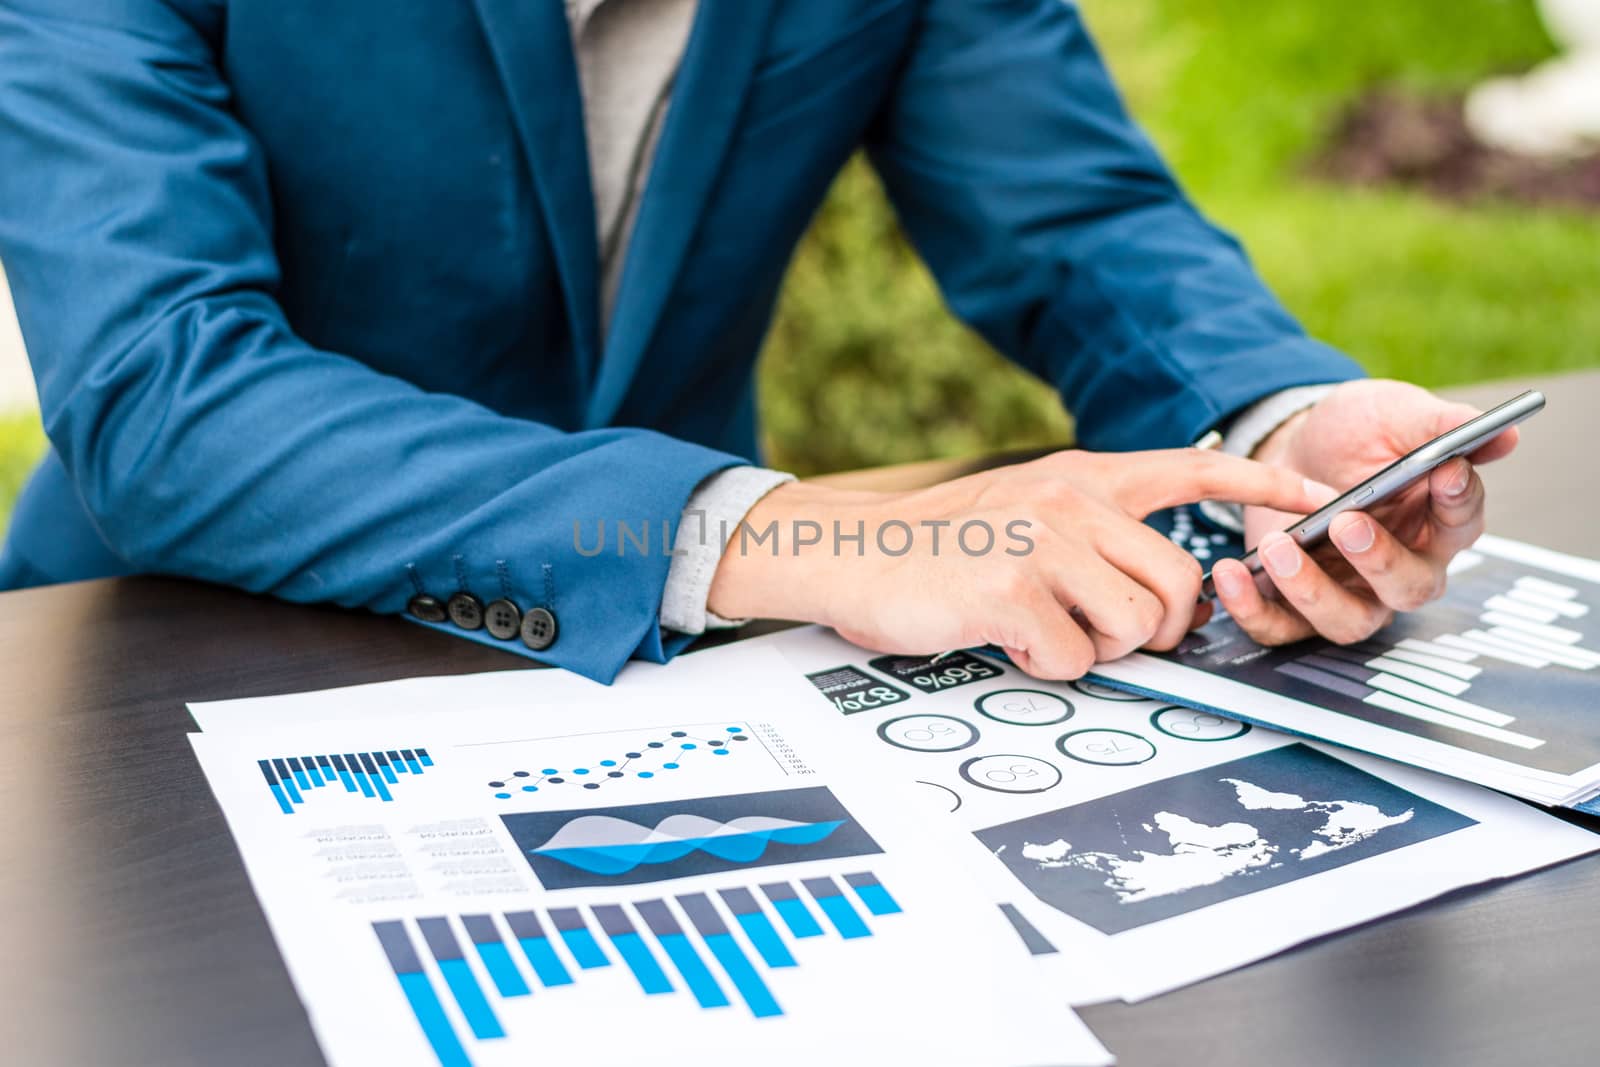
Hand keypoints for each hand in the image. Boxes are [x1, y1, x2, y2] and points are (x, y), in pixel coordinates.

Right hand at [707, 449, 1331, 679]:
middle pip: (1177, 583)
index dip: (1258, 488)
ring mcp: (1043, 542)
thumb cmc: (937, 546)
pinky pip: (1074, 656)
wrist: (853, 552)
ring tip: (1043, 630)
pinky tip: (1005, 639)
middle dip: (1155, 627)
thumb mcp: (1021, 511)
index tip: (1308, 500)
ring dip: (1097, 648)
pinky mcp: (1014, 589)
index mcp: (1079, 476)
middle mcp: (1070, 499)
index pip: (1190, 468)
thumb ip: (1088, 531)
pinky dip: (1044, 665)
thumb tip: (1154, 593)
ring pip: (1136, 624)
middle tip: (1102, 632)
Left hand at [1212, 379, 1519, 644]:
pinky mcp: (1294, 605)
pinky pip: (1279, 627)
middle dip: (1380, 560)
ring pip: (1345, 620)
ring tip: (1278, 544)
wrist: (1290, 445)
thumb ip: (1438, 425)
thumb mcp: (1392, 414)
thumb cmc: (1354, 435)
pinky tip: (1229, 572)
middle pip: (1408, 588)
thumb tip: (1503, 434)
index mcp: (1437, 522)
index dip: (1457, 500)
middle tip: (1347, 521)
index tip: (1443, 472)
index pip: (1462, 521)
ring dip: (1310, 590)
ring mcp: (1348, 594)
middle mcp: (1401, 569)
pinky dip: (1252, 608)